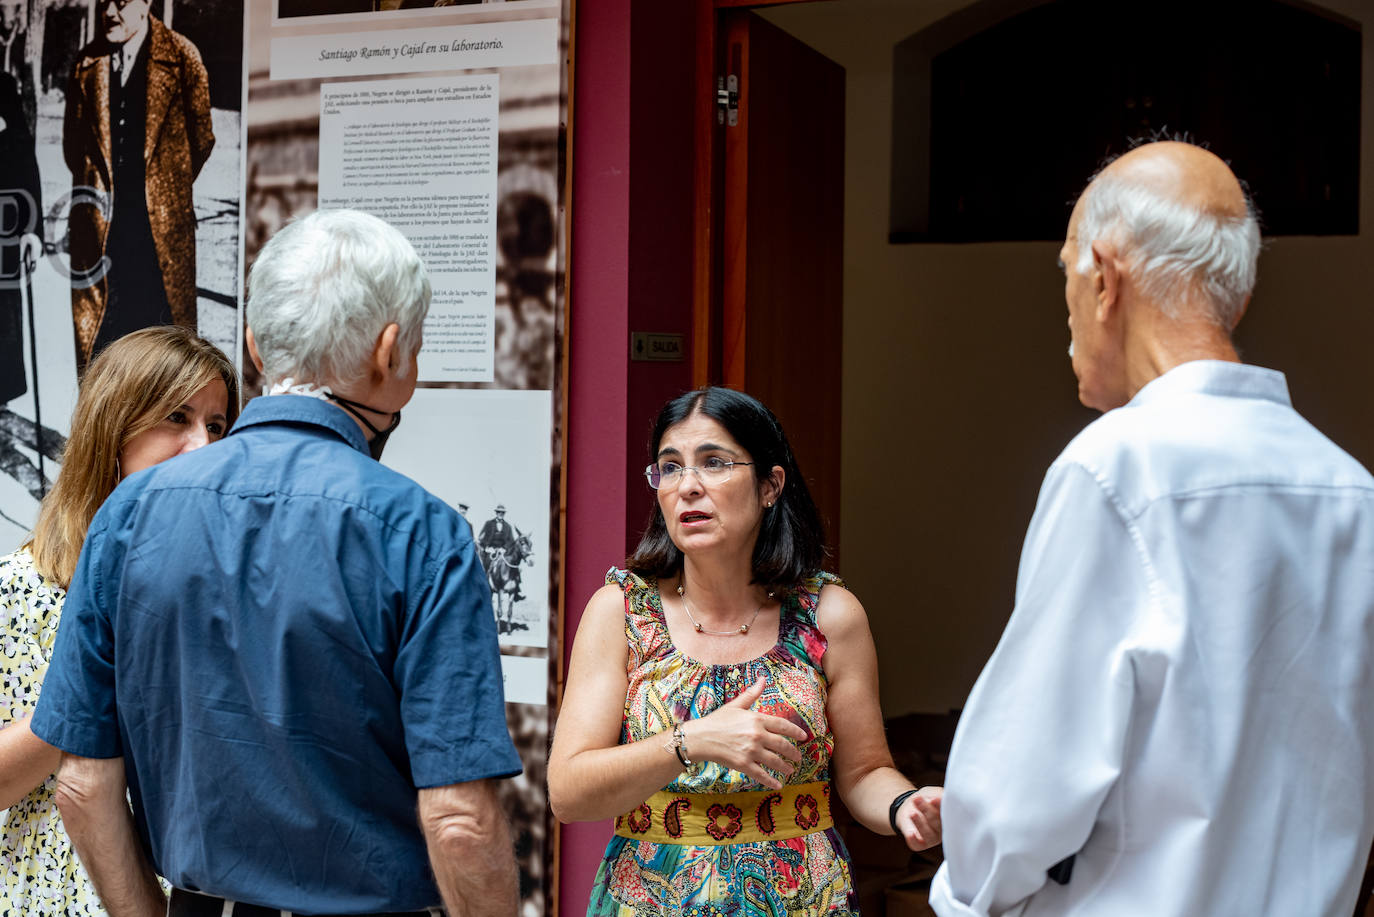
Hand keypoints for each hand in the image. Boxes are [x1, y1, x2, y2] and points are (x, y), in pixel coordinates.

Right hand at [684, 678, 808, 788]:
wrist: (700, 737)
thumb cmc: (717, 720)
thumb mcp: (735, 705)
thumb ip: (752, 694)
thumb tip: (763, 678)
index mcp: (757, 719)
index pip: (783, 726)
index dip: (796, 732)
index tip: (804, 737)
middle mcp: (757, 735)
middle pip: (783, 745)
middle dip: (793, 752)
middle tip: (798, 757)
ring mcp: (751, 751)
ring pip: (775, 761)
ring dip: (785, 767)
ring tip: (790, 770)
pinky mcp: (744, 764)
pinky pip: (762, 774)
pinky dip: (771, 781)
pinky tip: (778, 785)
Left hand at [896, 785, 942, 850]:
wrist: (912, 805)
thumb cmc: (927, 798)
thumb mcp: (935, 793)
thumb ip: (941, 796)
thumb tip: (944, 798)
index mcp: (950, 818)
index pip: (948, 814)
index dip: (940, 807)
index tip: (933, 799)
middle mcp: (943, 830)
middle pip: (937, 823)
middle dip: (927, 811)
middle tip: (918, 800)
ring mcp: (933, 838)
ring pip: (928, 834)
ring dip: (920, 824)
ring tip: (912, 813)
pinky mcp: (920, 844)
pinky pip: (917, 844)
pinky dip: (914, 840)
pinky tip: (910, 833)